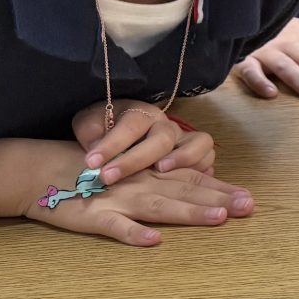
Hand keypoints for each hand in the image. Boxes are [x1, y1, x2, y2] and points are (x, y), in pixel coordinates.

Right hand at [20, 143, 252, 246]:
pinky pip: (115, 227)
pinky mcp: (92, 216)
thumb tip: (196, 192)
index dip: (221, 189)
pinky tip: (153, 241)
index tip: (251, 199)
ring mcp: (117, 200)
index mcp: (149, 175)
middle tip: (249, 207)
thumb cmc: (88, 173)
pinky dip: (133, 233)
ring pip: (158, 207)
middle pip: (184, 192)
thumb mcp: (128, 173)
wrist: (38, 170)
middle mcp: (140, 184)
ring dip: (189, 212)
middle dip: (219, 199)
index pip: (192, 181)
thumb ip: (159, 182)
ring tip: (218, 218)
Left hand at [72, 102, 214, 184]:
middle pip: (162, 138)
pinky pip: (208, 159)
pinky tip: (187, 185)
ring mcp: (184, 140)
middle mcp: (166, 125)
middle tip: (109, 177)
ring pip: (199, 143)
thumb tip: (94, 155)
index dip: (112, 144)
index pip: (130, 125)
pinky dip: (202, 169)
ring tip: (161, 171)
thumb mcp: (89, 123)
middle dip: (135, 159)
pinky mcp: (195, 156)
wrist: (118, 126)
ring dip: (183, 158)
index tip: (91, 162)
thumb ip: (90, 134)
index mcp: (140, 113)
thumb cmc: (103, 127)